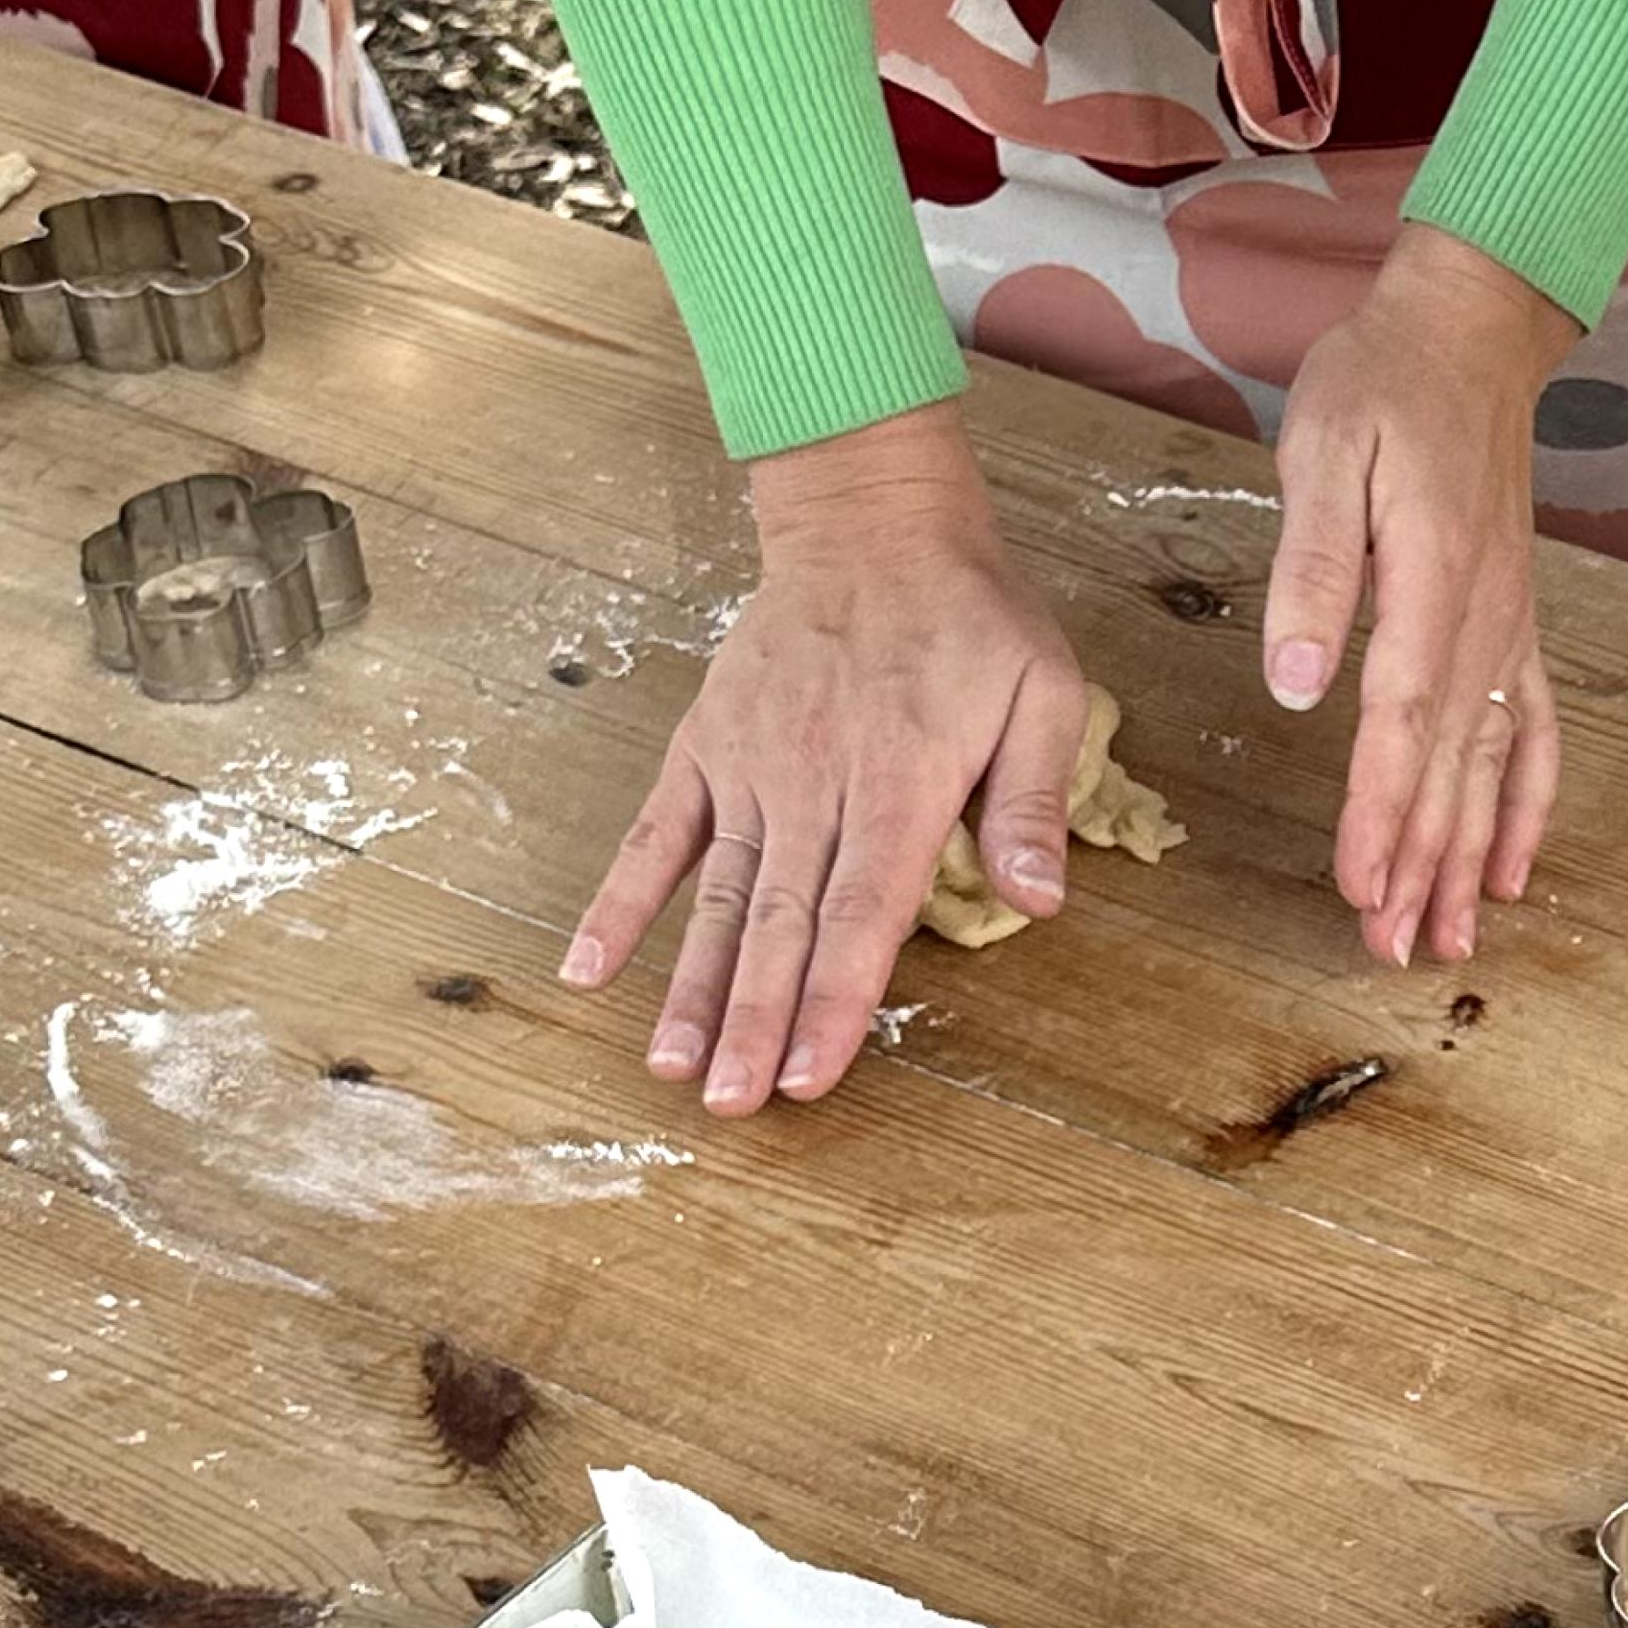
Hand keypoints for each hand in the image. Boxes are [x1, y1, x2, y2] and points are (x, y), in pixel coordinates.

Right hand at [563, 401, 1089, 1111]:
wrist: (871, 523)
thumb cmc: (970, 615)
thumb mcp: (1041, 691)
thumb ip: (1030, 799)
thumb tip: (1039, 899)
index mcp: (901, 783)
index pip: (864, 915)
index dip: (836, 1001)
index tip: (808, 1073)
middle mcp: (815, 785)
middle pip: (783, 925)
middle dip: (755, 1021)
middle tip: (731, 1105)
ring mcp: (749, 768)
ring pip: (719, 897)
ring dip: (691, 987)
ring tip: (671, 1067)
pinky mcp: (706, 748)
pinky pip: (654, 835)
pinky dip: (620, 902)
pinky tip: (586, 968)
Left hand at [1258, 221, 1568, 969]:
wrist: (1470, 332)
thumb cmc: (1384, 383)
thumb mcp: (1326, 454)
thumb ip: (1314, 572)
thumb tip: (1296, 687)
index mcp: (1434, 583)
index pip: (1402, 725)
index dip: (1383, 815)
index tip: (1361, 885)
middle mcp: (1485, 619)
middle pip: (1453, 767)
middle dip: (1423, 865)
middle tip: (1392, 948)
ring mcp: (1510, 625)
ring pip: (1492, 765)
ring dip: (1470, 856)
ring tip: (1449, 938)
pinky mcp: (1515, 620)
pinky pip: (1533, 728)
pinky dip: (1528, 803)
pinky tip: (1513, 865)